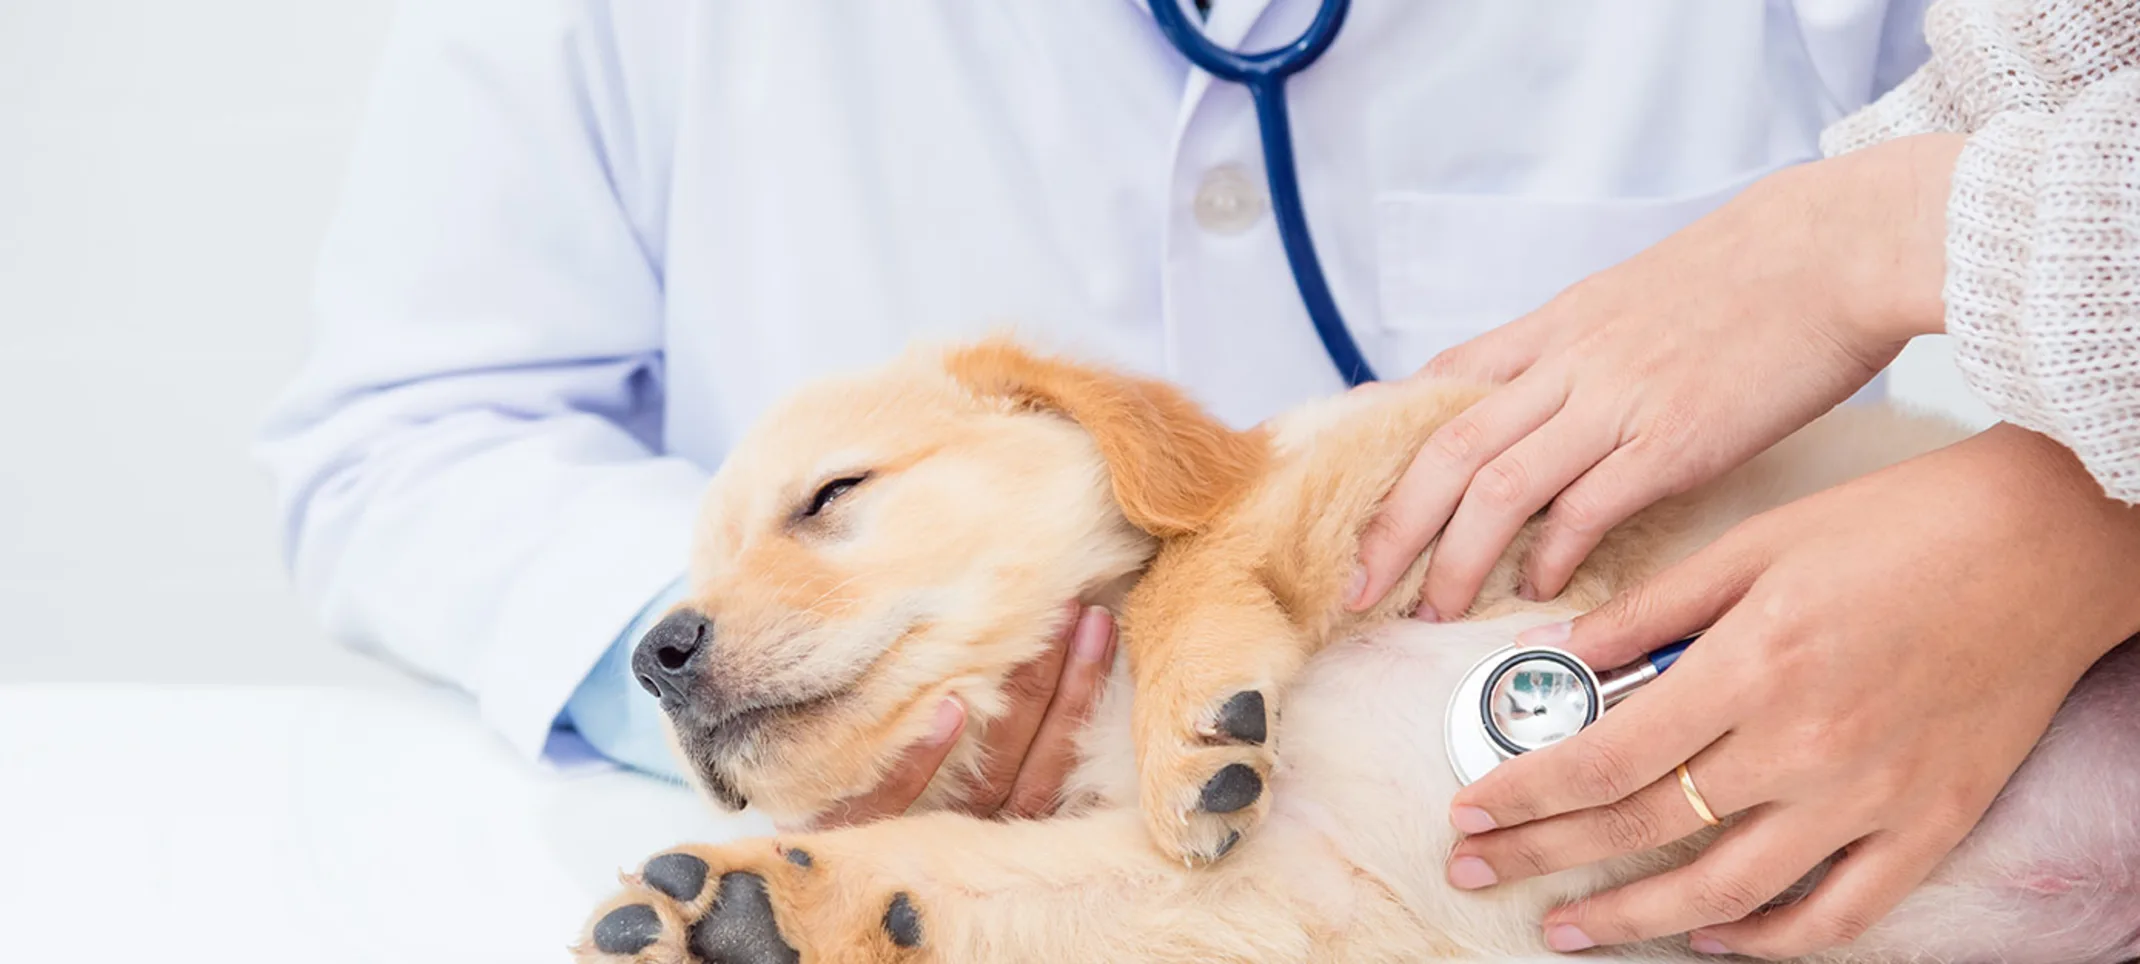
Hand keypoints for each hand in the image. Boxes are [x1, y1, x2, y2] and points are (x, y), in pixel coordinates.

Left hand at [792, 604, 1116, 829]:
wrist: (805, 883)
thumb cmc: (890, 811)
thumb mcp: (950, 786)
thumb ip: (994, 741)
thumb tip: (1037, 644)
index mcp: (1002, 820)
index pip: (1061, 757)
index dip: (1083, 692)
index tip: (1098, 622)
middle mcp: (976, 834)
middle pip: (1038, 759)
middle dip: (1066, 683)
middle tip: (1083, 609)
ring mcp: (923, 838)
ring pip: (987, 775)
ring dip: (1020, 702)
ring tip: (1037, 632)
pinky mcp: (857, 835)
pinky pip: (895, 799)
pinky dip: (924, 758)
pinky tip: (947, 707)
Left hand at [1352, 134, 1964, 619]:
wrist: (1836, 245)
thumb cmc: (1752, 270)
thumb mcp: (1636, 293)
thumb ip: (1581, 346)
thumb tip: (1550, 396)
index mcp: (1556, 326)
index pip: (1441, 386)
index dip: (1388, 446)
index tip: (1355, 499)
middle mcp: (1568, 363)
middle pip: (1445, 450)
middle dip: (1392, 527)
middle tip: (1359, 587)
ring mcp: (1615, 400)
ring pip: (1498, 487)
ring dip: (1455, 559)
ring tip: (1434, 612)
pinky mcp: (1673, 439)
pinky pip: (1587, 507)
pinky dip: (1552, 556)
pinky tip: (1540, 592)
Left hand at [1442, 425, 2139, 957]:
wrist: (2044, 543)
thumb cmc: (1896, 526)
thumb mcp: (1753, 544)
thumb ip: (1651, 611)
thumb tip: (1560, 657)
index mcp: (1751, 663)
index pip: (1607, 756)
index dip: (1526, 792)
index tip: (1472, 810)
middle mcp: (1805, 742)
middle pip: (1644, 826)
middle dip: (1544, 857)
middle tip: (1476, 870)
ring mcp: (1870, 795)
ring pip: (1727, 892)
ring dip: (1633, 919)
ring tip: (1565, 928)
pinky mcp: (1928, 825)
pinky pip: (1836, 915)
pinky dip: (1765, 941)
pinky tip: (1707, 938)